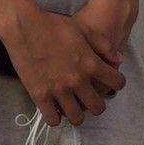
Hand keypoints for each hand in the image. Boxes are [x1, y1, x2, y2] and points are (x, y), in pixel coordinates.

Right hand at [0, 2, 120, 123]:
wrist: (24, 26)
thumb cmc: (55, 25)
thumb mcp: (84, 30)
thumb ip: (104, 46)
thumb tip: (119, 60)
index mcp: (91, 64)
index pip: (116, 83)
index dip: (116, 82)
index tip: (110, 82)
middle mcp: (78, 81)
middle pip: (98, 107)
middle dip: (97, 104)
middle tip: (90, 98)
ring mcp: (58, 91)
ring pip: (76, 118)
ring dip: (77, 113)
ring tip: (72, 106)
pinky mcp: (40, 96)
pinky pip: (53, 119)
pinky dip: (55, 117)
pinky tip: (54, 108)